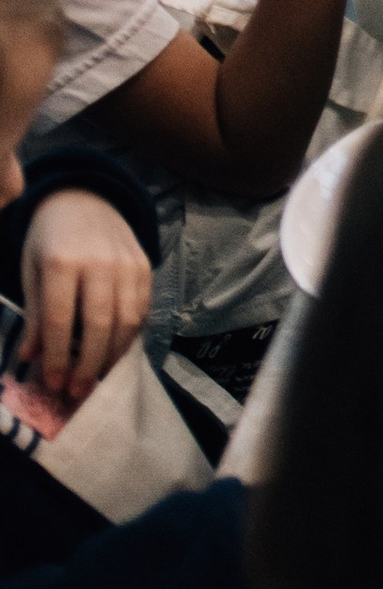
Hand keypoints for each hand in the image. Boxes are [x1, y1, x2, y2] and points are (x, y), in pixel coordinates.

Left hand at [19, 187, 152, 403]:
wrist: (84, 198)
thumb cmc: (49, 239)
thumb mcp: (31, 270)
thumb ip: (35, 314)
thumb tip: (31, 358)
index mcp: (61, 261)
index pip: (62, 320)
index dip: (58, 357)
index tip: (53, 384)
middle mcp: (98, 261)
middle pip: (99, 324)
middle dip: (88, 364)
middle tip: (77, 391)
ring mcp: (127, 263)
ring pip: (127, 321)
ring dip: (112, 356)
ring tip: (97, 378)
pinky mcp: (145, 266)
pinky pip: (142, 309)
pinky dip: (130, 336)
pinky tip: (115, 351)